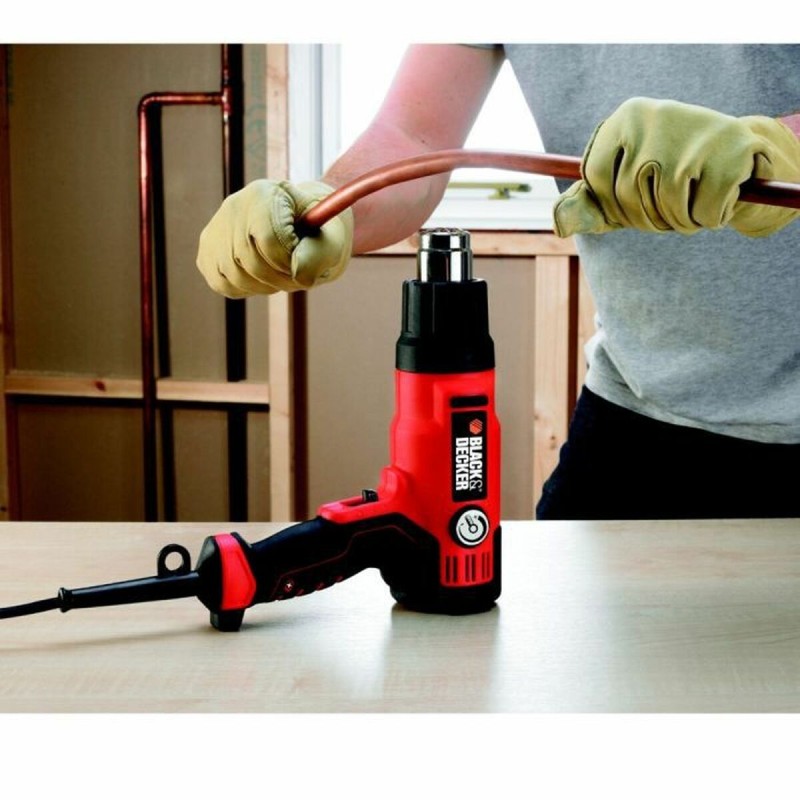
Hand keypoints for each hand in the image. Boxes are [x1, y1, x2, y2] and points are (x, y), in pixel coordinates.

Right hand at [196, 180, 353, 297]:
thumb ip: (319, 254)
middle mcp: (233, 206)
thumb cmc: (320, 232)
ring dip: (265, 286)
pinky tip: (264, 276)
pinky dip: (248, 288)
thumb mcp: (331, 239)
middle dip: (281, 279)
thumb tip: (299, 273)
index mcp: (265, 194)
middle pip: (250, 260)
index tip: (304, 265)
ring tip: (282, 273)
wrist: (303, 226)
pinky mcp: (207, 251)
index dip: (290, 263)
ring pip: (235, 276)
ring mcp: (216, 229)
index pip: (268, 240)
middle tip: (297, 276)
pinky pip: (223, 283)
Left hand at [553, 97, 799, 237]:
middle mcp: (655, 117)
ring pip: (667, 209)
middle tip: (670, 205)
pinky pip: (704, 214)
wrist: (742, 154)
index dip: (612, 205)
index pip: (594, 179)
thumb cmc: (670, 174)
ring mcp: (694, 132)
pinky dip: (710, 218)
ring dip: (681, 222)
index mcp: (625, 117)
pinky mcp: (732, 153)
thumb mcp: (623, 185)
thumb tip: (557, 224)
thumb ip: (589, 205)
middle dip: (648, 218)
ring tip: (693, 201)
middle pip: (628, 198)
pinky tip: (719, 197)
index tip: (634, 203)